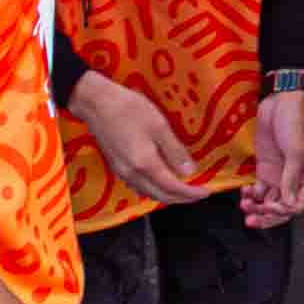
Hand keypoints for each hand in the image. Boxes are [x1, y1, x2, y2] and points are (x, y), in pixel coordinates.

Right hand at [72, 69, 204, 207]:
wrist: (96, 104)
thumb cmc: (129, 109)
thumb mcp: (159, 126)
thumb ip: (174, 151)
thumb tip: (189, 172)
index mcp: (145, 164)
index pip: (172, 188)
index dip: (191, 193)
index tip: (206, 192)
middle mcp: (132, 174)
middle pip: (160, 196)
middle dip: (181, 198)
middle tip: (198, 193)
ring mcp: (122, 172)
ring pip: (148, 193)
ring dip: (167, 195)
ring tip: (183, 189)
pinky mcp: (116, 167)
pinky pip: (138, 186)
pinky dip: (154, 189)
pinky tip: (160, 180)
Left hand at [243, 83, 303, 228]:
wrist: (280, 102)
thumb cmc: (294, 123)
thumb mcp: (295, 151)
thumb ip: (290, 178)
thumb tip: (289, 204)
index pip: (298, 204)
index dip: (283, 211)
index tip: (270, 207)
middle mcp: (293, 179)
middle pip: (281, 207)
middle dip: (266, 216)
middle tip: (251, 219)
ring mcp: (278, 174)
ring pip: (268, 201)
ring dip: (256, 207)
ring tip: (245, 206)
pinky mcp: (264, 168)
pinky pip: (258, 189)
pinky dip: (251, 195)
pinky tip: (244, 192)